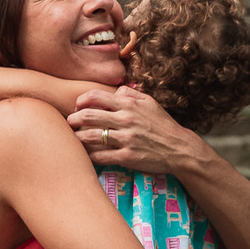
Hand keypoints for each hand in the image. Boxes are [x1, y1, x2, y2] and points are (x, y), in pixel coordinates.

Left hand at [68, 85, 207, 172]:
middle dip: (73, 119)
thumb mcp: (149, 103)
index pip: (95, 97)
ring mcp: (126, 140)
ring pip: (90, 137)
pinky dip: (89, 155)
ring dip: (77, 137)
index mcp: (129, 105)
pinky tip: (86, 154)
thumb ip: (130, 94)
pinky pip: (100, 156)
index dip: (81, 100)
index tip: (77, 106)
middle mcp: (125, 120)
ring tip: (74, 138)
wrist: (179, 148)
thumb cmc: (162, 125)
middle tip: (70, 123)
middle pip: (87, 116)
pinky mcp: (127, 157)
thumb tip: (114, 91)